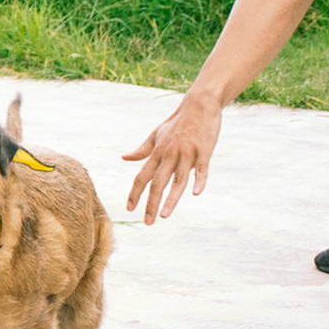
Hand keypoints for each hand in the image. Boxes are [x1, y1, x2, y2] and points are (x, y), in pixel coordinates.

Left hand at [122, 93, 221, 224]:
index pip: (141, 176)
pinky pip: (201, 169)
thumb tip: (124, 158)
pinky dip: (199, 180)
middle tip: (147, 222)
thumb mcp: (155, 135)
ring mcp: (187, 153)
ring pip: (178, 180)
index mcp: (156, 152)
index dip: (135, 193)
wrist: (199, 105)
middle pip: (157, 183)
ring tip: (164, 215)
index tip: (129, 208)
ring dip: (171, 199)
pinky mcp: (204, 151)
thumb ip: (141, 150)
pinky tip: (195, 193)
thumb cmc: (176, 123)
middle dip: (151, 203)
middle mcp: (169, 154)